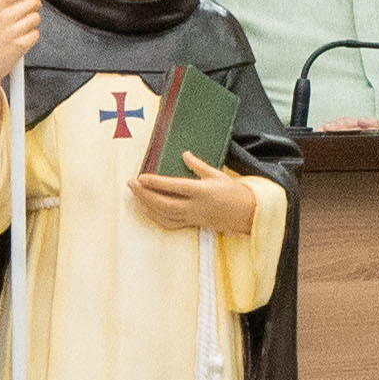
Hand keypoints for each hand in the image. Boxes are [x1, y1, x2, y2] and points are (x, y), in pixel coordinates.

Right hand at [0, 0, 46, 97]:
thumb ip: (13, 1)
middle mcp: (3, 16)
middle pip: (34, 1)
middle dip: (35, 7)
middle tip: (24, 17)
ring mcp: (11, 31)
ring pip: (36, 18)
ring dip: (31, 25)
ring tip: (17, 33)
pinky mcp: (19, 45)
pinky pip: (36, 34)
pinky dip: (30, 39)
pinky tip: (18, 43)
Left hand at [128, 158, 250, 234]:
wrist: (247, 214)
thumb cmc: (233, 192)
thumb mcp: (217, 174)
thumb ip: (198, 165)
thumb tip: (184, 154)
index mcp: (202, 191)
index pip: (174, 187)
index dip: (155, 183)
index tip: (140, 177)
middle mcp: (195, 207)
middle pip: (164, 203)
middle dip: (145, 194)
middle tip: (131, 184)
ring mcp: (193, 218)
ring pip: (164, 215)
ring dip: (146, 205)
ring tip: (135, 194)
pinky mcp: (192, 225)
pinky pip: (169, 223)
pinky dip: (155, 217)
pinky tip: (146, 209)